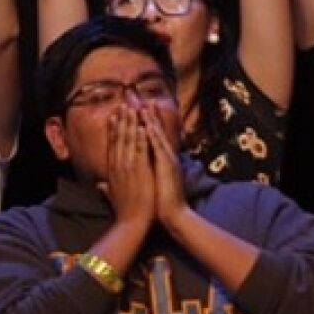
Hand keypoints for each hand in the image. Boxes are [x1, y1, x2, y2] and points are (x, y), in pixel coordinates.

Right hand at [104, 105, 156, 231]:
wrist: (131, 222)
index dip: (114, 129)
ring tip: (133, 108)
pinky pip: (140, 149)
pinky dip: (141, 137)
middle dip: (122, 119)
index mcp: (113, 169)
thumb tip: (100, 185)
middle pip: (119, 137)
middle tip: (123, 104)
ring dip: (131, 122)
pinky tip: (143, 126)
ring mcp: (128, 166)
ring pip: (129, 139)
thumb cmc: (124, 211)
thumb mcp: (112, 196)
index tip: (114, 116)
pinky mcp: (139, 170)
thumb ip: (106, 188)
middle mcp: (118, 164)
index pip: (112, 144)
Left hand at [141, 106, 188, 225]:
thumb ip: (147, 173)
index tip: (139, 109)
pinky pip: (159, 148)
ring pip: (158, 136)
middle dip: (149, 115)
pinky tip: (148, 125)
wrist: (174, 215)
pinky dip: (153, 136)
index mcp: (161, 160)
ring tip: (144, 105)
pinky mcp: (167, 166)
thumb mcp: (153, 183)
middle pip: (157, 131)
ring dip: (151, 120)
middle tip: (142, 98)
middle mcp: (166, 157)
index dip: (147, 123)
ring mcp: (167, 160)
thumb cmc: (161, 202)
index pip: (153, 137)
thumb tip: (141, 167)